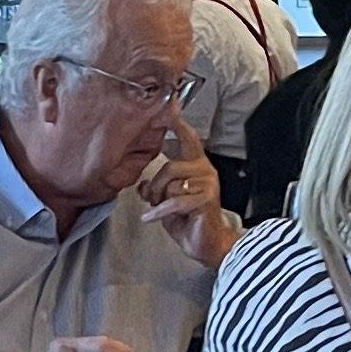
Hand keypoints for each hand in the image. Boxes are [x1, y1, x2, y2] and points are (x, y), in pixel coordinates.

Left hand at [139, 106, 232, 262]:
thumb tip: (143, 184)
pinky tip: (150, 218)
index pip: (188, 139)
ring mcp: (207, 184)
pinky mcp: (206, 199)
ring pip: (170, 185)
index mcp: (196, 165)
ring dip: (159, 201)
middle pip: (169, 167)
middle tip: (152, 199)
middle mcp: (204, 170)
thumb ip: (156, 186)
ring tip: (160, 210)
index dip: (179, 124)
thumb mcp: (166, 200)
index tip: (171, 107)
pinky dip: (159, 212)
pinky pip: (173, 201)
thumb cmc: (189, 221)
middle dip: (155, 187)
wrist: (207, 244)